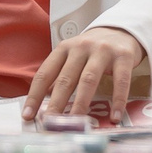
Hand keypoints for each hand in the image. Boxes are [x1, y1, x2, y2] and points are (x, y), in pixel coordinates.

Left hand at [24, 26, 147, 122]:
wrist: (122, 29)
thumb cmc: (93, 50)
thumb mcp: (73, 56)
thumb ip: (60, 75)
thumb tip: (45, 102)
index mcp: (64, 49)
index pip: (45, 74)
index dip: (35, 96)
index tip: (28, 115)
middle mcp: (81, 48)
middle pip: (66, 79)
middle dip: (56, 103)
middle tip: (50, 123)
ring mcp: (102, 51)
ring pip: (89, 80)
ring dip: (81, 103)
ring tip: (77, 123)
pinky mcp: (123, 56)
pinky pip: (120, 81)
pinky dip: (117, 101)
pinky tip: (114, 117)